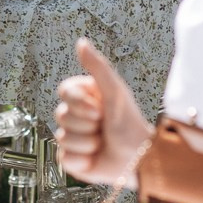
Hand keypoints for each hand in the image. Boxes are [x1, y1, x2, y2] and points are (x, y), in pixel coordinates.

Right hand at [53, 38, 152, 187]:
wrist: (141, 160)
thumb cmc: (131, 124)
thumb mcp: (115, 92)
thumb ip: (98, 67)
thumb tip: (81, 42)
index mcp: (85, 98)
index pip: (64, 92)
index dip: (79, 103)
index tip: (99, 109)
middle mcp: (77, 116)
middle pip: (62, 114)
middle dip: (86, 124)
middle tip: (104, 127)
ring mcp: (73, 138)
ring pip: (63, 137)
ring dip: (87, 143)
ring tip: (103, 144)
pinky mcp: (72, 160)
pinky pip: (64, 157)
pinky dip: (81, 160)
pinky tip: (95, 158)